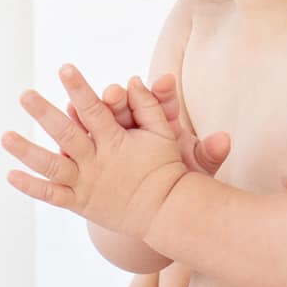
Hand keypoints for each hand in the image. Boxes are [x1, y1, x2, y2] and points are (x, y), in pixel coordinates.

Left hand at [1, 63, 188, 239]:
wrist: (166, 210)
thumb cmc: (164, 167)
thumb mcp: (162, 132)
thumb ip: (146, 106)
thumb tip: (133, 79)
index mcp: (115, 141)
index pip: (93, 109)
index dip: (78, 88)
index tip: (64, 68)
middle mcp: (96, 162)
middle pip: (66, 134)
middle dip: (44, 113)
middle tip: (24, 94)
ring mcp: (86, 184)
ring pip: (51, 166)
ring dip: (26, 151)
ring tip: (5, 136)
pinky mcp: (80, 203)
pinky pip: (52, 195)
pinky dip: (31, 186)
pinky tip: (10, 175)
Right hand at [65, 73, 230, 176]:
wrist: (152, 204)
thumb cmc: (177, 182)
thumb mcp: (195, 169)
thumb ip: (209, 153)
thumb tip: (225, 140)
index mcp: (159, 122)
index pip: (160, 101)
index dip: (162, 92)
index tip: (166, 82)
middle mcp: (130, 123)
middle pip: (122, 104)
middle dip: (118, 97)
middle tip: (114, 92)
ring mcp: (105, 136)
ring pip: (94, 118)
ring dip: (83, 106)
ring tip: (75, 103)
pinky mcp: (88, 154)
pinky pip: (76, 142)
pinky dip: (71, 132)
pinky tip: (61, 129)